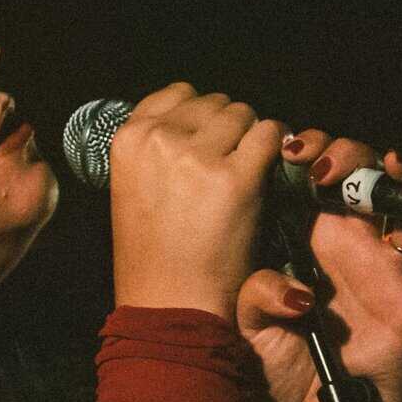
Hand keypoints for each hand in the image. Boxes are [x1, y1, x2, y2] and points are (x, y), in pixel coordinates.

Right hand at [109, 82, 284, 320]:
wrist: (171, 306)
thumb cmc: (155, 255)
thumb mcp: (134, 189)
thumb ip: (156, 146)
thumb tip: (193, 111)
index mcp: (127, 140)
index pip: (178, 94)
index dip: (201, 118)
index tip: (208, 145)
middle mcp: (158, 140)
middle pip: (215, 102)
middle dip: (228, 130)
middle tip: (229, 169)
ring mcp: (196, 157)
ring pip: (244, 113)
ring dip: (252, 140)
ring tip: (244, 179)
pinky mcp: (236, 178)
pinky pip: (271, 135)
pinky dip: (275, 153)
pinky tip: (264, 181)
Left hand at [236, 133, 401, 401]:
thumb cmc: (276, 371)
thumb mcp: (248, 330)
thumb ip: (256, 297)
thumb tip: (292, 289)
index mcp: (307, 241)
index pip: (315, 177)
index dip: (309, 151)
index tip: (290, 149)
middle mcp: (350, 247)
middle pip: (364, 177)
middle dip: (348, 154)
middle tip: (322, 165)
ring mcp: (386, 272)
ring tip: (385, 168)